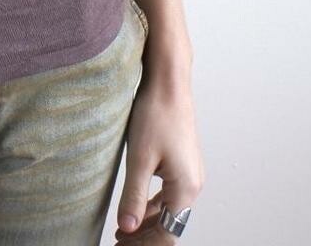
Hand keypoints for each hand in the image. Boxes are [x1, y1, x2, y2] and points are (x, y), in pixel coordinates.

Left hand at [112, 72, 203, 242]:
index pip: (166, 233)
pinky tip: (135, 211)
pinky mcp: (181, 163)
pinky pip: (168, 195)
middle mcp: (192, 184)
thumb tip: (127, 228)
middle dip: (144, 239)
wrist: (168, 82)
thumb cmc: (156, 114)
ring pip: (167, 211)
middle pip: (168, 225)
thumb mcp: (140, 158)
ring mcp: (188, 173)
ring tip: (123, 234)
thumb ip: (133, 195)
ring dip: (146, 224)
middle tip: (119, 245)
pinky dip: (151, 207)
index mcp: (185, 188)